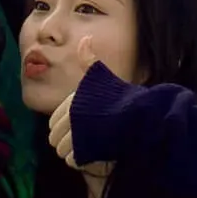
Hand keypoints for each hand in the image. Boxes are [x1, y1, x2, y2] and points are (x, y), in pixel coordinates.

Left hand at [46, 37, 108, 174]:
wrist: (142, 119)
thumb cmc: (121, 98)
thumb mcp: (103, 77)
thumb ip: (90, 60)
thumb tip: (85, 37)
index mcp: (73, 100)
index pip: (54, 120)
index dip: (63, 126)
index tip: (78, 127)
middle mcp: (73, 116)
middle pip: (55, 137)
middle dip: (64, 141)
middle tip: (82, 140)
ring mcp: (78, 134)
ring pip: (62, 150)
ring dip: (71, 151)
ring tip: (85, 148)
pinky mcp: (86, 150)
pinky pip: (72, 160)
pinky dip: (78, 160)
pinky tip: (88, 156)